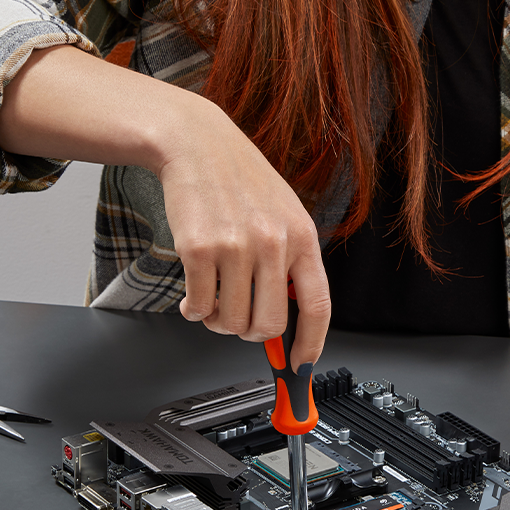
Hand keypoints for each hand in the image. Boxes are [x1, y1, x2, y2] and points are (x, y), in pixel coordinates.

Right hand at [159, 97, 330, 366]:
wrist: (197, 144)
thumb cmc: (240, 179)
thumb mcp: (282, 214)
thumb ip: (289, 263)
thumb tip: (287, 317)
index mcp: (302, 237)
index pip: (316, 306)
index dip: (311, 344)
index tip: (301, 365)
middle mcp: (273, 243)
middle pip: (269, 325)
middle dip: (250, 334)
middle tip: (238, 323)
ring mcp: (236, 247)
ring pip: (230, 321)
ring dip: (217, 322)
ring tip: (213, 300)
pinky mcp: (199, 248)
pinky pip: (199, 306)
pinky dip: (193, 310)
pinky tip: (193, 294)